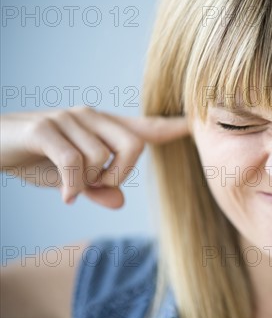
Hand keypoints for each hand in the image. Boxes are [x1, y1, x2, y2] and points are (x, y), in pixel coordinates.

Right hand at [0, 106, 188, 207]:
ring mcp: (68, 119)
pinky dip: (73, 186)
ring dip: (88, 181)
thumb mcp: (70, 179)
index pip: (143, 127)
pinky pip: (75, 162)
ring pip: (102, 158)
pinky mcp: (46, 128)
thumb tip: (119, 202)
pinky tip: (66, 198)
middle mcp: (90, 116)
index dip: (169, 127)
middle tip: (98, 185)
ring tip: (70, 185)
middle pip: (134, 146)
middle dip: (122, 174)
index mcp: (102, 126)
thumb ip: (97, 188)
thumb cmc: (35, 159)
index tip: (191, 126)